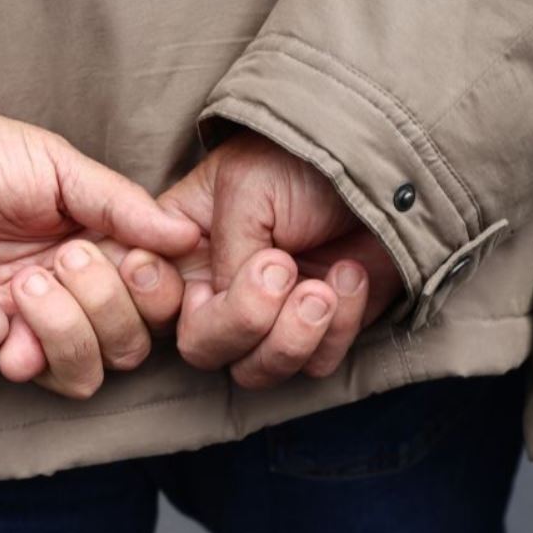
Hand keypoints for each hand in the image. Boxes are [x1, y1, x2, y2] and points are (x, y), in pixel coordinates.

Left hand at [0, 102, 198, 398]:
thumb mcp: (55, 165)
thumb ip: (119, 204)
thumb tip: (187, 235)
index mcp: (98, 259)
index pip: (154, 310)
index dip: (154, 298)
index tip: (132, 259)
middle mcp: (65, 303)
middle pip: (123, 353)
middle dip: (102, 309)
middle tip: (64, 257)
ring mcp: (14, 328)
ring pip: (71, 377)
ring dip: (57, 329)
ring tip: (25, 279)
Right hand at [160, 130, 403, 388]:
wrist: (386, 168)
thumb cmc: (302, 161)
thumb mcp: (246, 189)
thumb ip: (223, 255)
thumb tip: (223, 303)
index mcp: (181, 248)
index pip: (147, 300)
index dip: (158, 303)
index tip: (201, 280)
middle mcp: (216, 289)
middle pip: (201, 348)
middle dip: (244, 320)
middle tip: (282, 269)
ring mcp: (268, 317)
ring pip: (254, 371)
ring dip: (293, 334)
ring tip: (323, 286)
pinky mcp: (318, 333)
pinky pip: (313, 364)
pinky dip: (337, 327)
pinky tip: (349, 275)